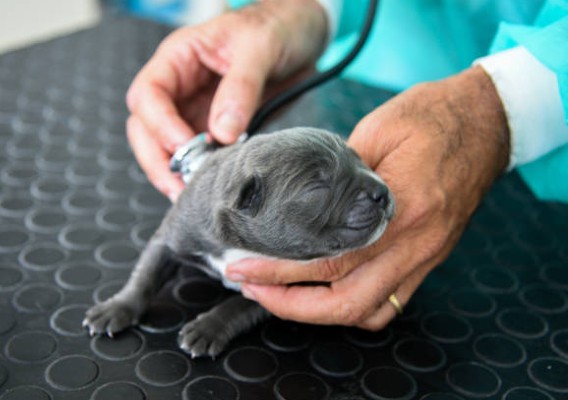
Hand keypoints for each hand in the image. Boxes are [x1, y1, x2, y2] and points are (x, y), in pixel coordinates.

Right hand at [125, 0, 327, 199]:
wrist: (304, 36)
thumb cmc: (277, 27)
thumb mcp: (260, 48)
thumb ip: (241, 88)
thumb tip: (223, 133)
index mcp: (180, 57)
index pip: (148, 94)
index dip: (160, 125)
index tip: (187, 148)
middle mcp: (181, 86)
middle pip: (145, 127)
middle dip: (158, 159)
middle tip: (180, 187)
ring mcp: (196, 110)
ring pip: (166, 146)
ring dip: (175, 172)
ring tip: (193, 195)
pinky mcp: (216, 129)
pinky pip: (198, 154)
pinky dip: (199, 173)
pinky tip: (209, 188)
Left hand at [226, 66, 509, 328]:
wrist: (486, 120)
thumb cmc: (431, 116)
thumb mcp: (376, 131)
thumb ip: (340, 174)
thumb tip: (302, 202)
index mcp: (401, 207)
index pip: (330, 257)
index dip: (279, 270)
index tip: (242, 266)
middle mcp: (416, 242)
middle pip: (347, 301)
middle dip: (289, 304)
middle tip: (250, 286)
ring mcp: (425, 256)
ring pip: (369, 311)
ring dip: (319, 313)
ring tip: (279, 295)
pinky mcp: (428, 259)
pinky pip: (391, 303)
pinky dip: (353, 309)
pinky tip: (325, 296)